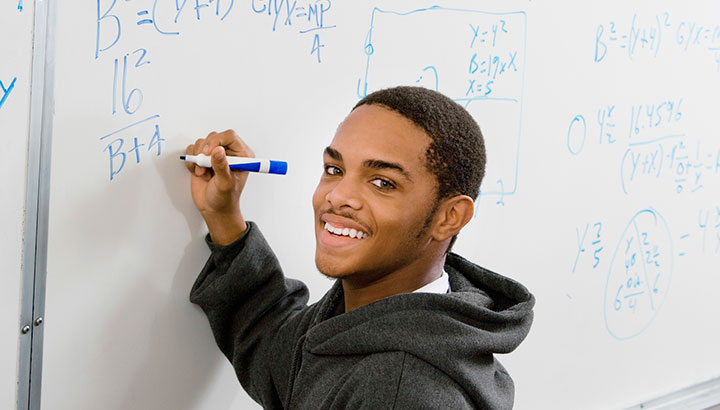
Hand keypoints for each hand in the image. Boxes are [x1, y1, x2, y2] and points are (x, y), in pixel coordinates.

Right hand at [185, 130, 252, 244]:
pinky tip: (197, 171)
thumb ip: (222, 166)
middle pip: (214, 136)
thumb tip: (218, 150)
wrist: (214, 208)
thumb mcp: (225, 183)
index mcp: (242, 155)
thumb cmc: (225, 198)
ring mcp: (215, 155)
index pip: (229, 136)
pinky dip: (191, 160)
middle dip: (205, 151)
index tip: (209, 152)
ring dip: (198, 157)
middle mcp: (229, 153)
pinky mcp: (203, 159)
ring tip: (203, 172)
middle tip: (204, 166)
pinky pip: (192, 150)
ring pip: (202, 143)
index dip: (217, 141)